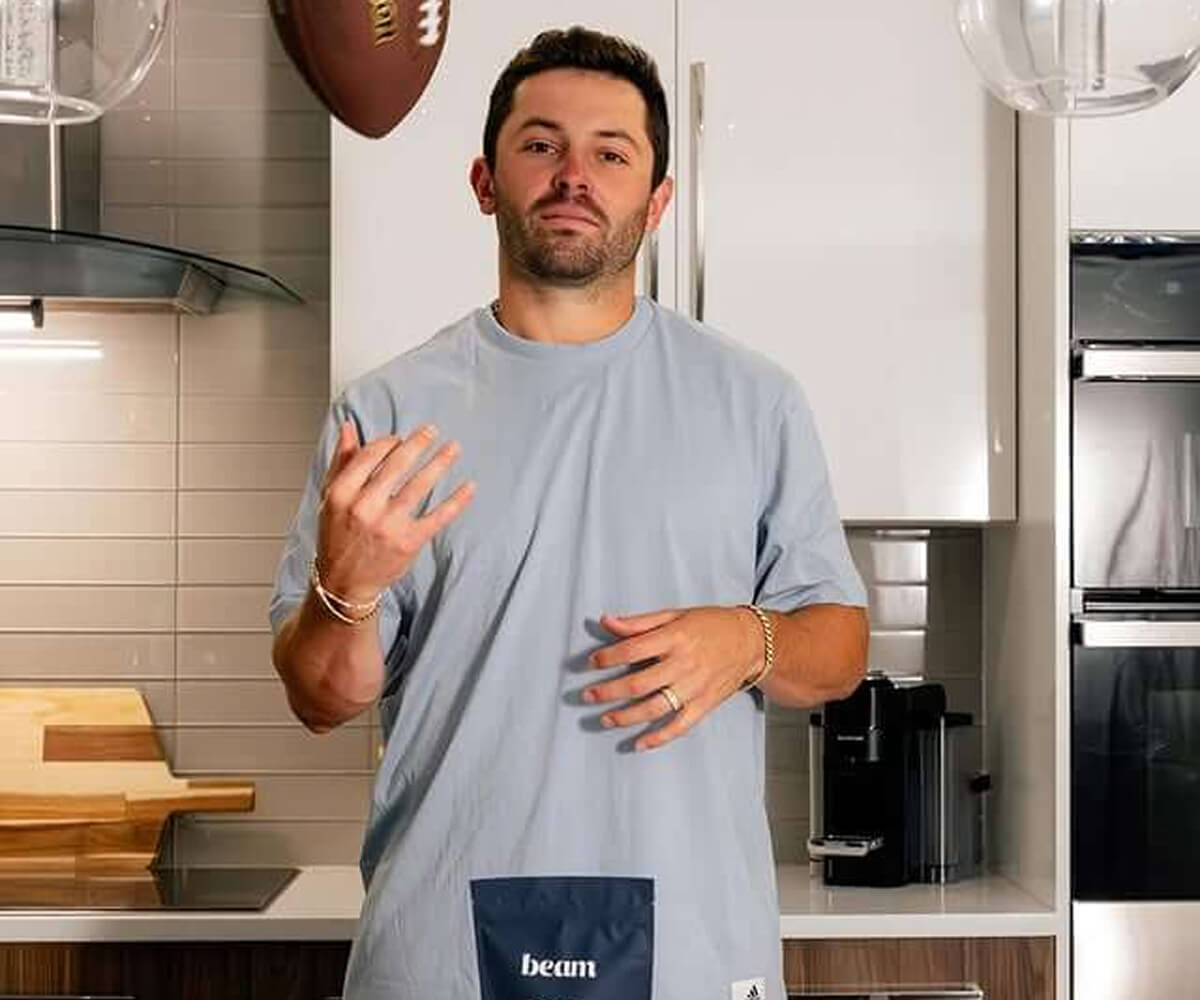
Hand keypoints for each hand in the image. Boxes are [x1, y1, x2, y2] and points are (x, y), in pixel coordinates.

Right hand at [316, 420, 475, 601]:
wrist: (344, 582)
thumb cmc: (337, 536)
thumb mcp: (330, 498)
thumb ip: (341, 462)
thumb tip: (349, 427)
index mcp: (342, 493)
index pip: (371, 455)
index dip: (389, 442)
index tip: (401, 438)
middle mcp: (364, 507)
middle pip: (398, 465)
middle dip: (419, 443)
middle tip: (432, 431)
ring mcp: (389, 525)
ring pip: (420, 485)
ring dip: (441, 462)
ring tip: (454, 448)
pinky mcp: (409, 542)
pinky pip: (439, 516)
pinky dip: (457, 500)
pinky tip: (470, 486)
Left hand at [582, 606, 761, 751]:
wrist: (751, 641)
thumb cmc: (710, 625)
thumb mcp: (675, 614)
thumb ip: (639, 622)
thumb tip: (606, 621)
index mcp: (675, 637)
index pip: (633, 649)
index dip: (608, 657)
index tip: (591, 662)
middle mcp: (684, 664)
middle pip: (638, 683)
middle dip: (608, 691)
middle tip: (588, 696)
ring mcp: (695, 687)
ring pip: (654, 708)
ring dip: (625, 717)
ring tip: (605, 719)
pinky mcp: (704, 704)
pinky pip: (679, 726)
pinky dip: (658, 738)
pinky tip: (638, 744)